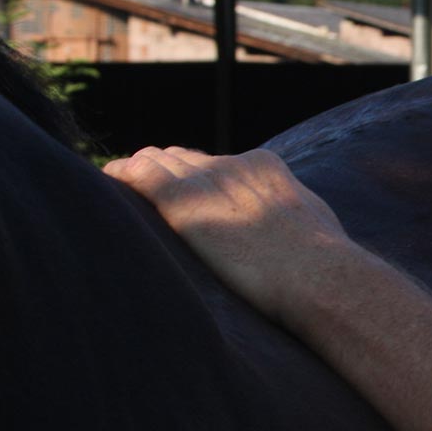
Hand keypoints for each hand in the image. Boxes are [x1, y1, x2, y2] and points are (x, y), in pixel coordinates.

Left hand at [104, 146, 356, 324]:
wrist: (317, 273)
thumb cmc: (324, 261)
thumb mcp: (313, 220)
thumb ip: (294, 210)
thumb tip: (298, 218)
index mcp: (263, 165)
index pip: (214, 161)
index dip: (193, 174)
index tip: (181, 189)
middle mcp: (232, 165)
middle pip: (181, 157)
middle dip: (161, 170)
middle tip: (138, 187)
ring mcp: (206, 180)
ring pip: (155, 160)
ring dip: (136, 172)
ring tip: (117, 184)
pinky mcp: (183, 200)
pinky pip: (138, 175)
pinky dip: (120, 175)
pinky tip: (107, 181)